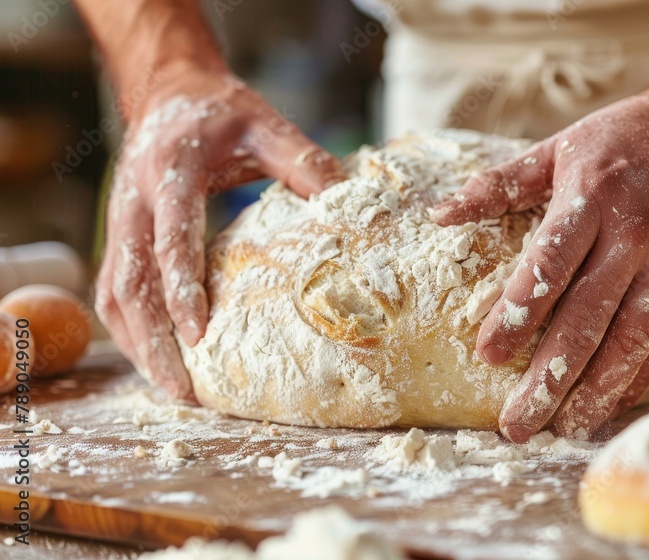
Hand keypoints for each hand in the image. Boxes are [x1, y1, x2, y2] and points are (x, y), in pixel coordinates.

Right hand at [95, 62, 342, 400]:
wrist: (171, 91)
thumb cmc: (223, 112)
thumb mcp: (266, 125)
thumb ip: (303, 160)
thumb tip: (347, 201)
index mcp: (172, 171)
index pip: (171, 239)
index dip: (181, 290)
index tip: (198, 336)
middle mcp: (135, 199)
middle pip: (132, 282)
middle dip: (152, 341)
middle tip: (181, 391)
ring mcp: (120, 219)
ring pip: (115, 292)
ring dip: (137, 344)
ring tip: (171, 390)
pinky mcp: (120, 234)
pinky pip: (113, 288)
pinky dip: (129, 328)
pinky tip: (154, 359)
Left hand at [433, 92, 648, 441]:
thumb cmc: (621, 140)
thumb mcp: (558, 148)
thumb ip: (500, 184)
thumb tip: (439, 214)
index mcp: (592, 196)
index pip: (550, 263)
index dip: (518, 312)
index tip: (487, 356)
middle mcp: (633, 234)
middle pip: (588, 316)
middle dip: (550, 377)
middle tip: (517, 424)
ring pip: (630, 338)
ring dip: (596, 391)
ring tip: (564, 430)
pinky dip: (636, 376)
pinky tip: (609, 406)